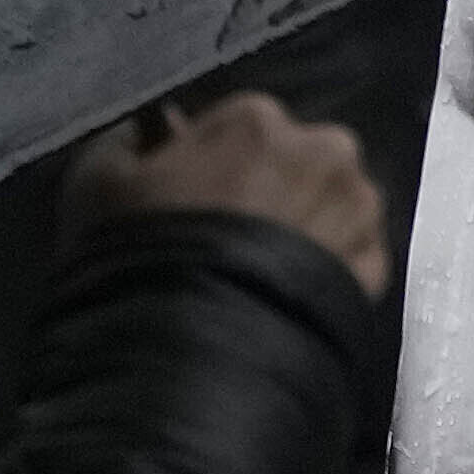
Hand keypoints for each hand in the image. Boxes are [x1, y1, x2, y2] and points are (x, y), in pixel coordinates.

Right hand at [65, 92, 388, 296]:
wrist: (189, 352)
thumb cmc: (138, 257)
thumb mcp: (97, 183)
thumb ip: (126, 141)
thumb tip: (142, 132)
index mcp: (257, 120)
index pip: (236, 128)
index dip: (208, 166)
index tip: (190, 201)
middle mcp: (325, 151)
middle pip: (292, 163)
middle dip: (265, 192)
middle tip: (223, 240)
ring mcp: (358, 212)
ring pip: (329, 208)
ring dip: (301, 229)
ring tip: (253, 274)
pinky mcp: (375, 269)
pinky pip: (350, 259)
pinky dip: (324, 273)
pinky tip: (282, 296)